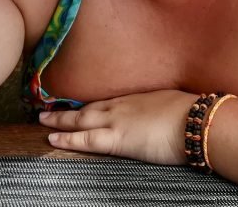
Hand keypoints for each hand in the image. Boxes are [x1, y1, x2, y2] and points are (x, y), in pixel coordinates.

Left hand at [38, 89, 196, 165]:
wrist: (196, 121)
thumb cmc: (190, 113)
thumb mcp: (170, 103)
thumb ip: (158, 108)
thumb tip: (160, 112)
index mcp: (135, 98)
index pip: (104, 102)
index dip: (87, 105)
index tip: (73, 106)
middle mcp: (122, 106)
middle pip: (87, 107)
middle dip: (66, 110)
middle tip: (45, 109)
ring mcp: (117, 121)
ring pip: (80, 120)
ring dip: (60, 121)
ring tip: (42, 121)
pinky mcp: (117, 139)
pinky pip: (86, 139)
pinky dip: (67, 139)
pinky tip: (53, 140)